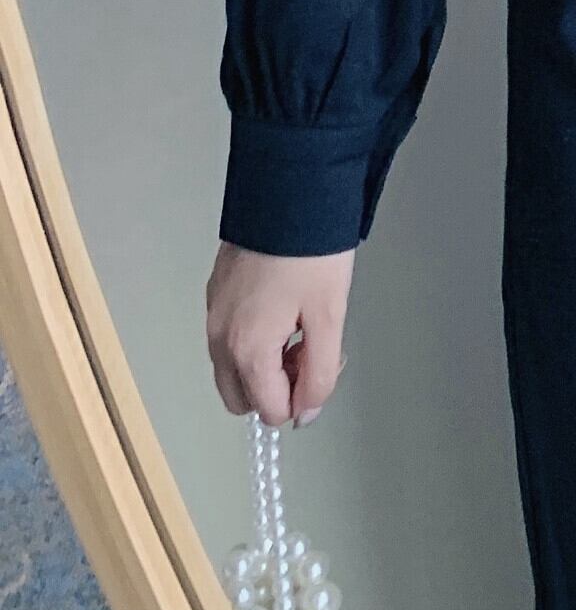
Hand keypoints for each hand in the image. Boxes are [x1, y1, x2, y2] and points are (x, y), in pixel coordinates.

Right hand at [205, 241, 353, 427]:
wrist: (286, 196)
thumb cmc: (313, 258)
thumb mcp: (329, 316)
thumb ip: (320, 372)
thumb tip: (306, 413)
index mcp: (246, 350)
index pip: (270, 410)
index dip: (303, 396)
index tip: (322, 357)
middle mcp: (218, 340)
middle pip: (242, 398)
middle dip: (277, 387)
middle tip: (308, 348)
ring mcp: (211, 317)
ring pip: (232, 370)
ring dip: (265, 365)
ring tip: (298, 325)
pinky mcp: (214, 296)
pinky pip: (229, 341)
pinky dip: (253, 342)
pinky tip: (282, 309)